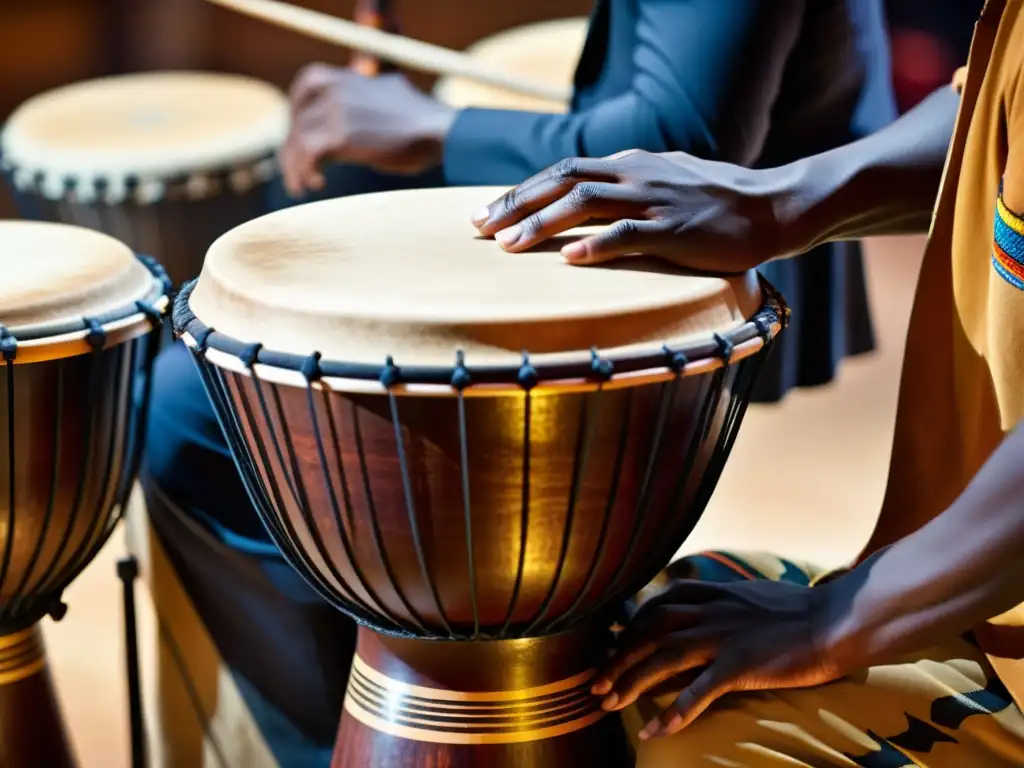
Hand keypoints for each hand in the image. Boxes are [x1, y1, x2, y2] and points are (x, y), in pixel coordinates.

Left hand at [280, 64, 456, 194]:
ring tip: (300, 187)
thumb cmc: (424, 123)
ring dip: (294, 167)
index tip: (300, 132)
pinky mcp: (340, 136)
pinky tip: (316, 185)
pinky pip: (307, 154)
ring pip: (298, 139)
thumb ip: (371, 98)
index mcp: (350, 77)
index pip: (308, 82)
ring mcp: (337, 111)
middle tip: (295, 169)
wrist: (440, 131)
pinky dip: (305, 172)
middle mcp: (338, 89)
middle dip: (293, 146)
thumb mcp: (392, 97)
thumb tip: (370, 106)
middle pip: (298, 117)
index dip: (297, 108)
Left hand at [472, 150, 804, 272]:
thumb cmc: (715, 202)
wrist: (772, 207)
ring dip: (543, 224)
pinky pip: (630, 233)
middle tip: (479, 228)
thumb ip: (624, 191)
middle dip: (516, 203)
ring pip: (586, 203)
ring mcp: (656, 200)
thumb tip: (582, 208)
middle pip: (563, 180)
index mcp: (630, 163)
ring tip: (509, 246)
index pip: (563, 171)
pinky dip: (597, 244)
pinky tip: (570, 258)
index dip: (521, 191)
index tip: (487, 213)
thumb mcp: (663, 183)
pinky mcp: (678, 230)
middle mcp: (636, 174)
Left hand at [594, 577, 850, 739]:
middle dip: (618, 657)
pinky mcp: (741, 664)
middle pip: (649, 631)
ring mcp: (724, 636)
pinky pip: (699, 690)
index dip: (630, 626)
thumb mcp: (753, 595)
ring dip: (632, 681)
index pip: (658, 604)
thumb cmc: (801, 612)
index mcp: (714, 593)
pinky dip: (674, 711)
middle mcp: (711, 611)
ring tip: (610, 705)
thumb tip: (705, 606)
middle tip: (595, 684)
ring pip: (663, 657)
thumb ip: (724, 600)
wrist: (838, 620)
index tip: (613, 645)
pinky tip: (657, 731)